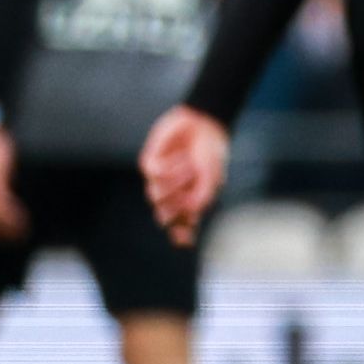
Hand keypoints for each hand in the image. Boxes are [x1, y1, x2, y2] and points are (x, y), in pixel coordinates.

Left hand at [138, 108, 227, 244]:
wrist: (203, 123)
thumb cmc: (210, 151)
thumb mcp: (213, 176)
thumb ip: (202, 197)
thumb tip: (192, 214)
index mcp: (190, 200)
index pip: (182, 224)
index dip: (182, 234)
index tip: (184, 241)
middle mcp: (172, 193)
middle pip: (165, 215)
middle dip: (176, 206)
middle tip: (189, 193)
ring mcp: (158, 180)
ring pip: (156, 195)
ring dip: (177, 180)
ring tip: (190, 166)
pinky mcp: (149, 164)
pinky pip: (154, 173)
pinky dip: (171, 166)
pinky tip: (180, 157)